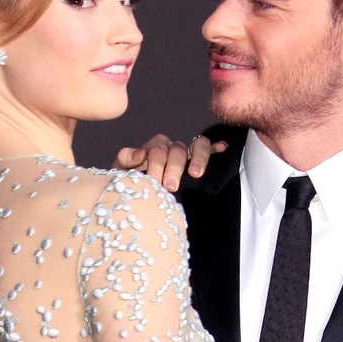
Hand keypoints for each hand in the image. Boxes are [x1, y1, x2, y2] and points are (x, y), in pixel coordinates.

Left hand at [113, 133, 227, 191]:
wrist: (133, 196)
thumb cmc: (128, 183)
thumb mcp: (120, 171)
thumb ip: (125, 160)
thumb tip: (140, 154)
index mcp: (152, 149)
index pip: (158, 148)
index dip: (156, 163)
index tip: (153, 181)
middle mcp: (170, 148)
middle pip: (177, 149)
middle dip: (173, 166)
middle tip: (169, 186)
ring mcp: (186, 154)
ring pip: (196, 145)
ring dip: (197, 157)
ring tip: (195, 173)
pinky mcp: (199, 162)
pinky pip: (209, 149)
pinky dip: (215, 147)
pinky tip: (222, 148)